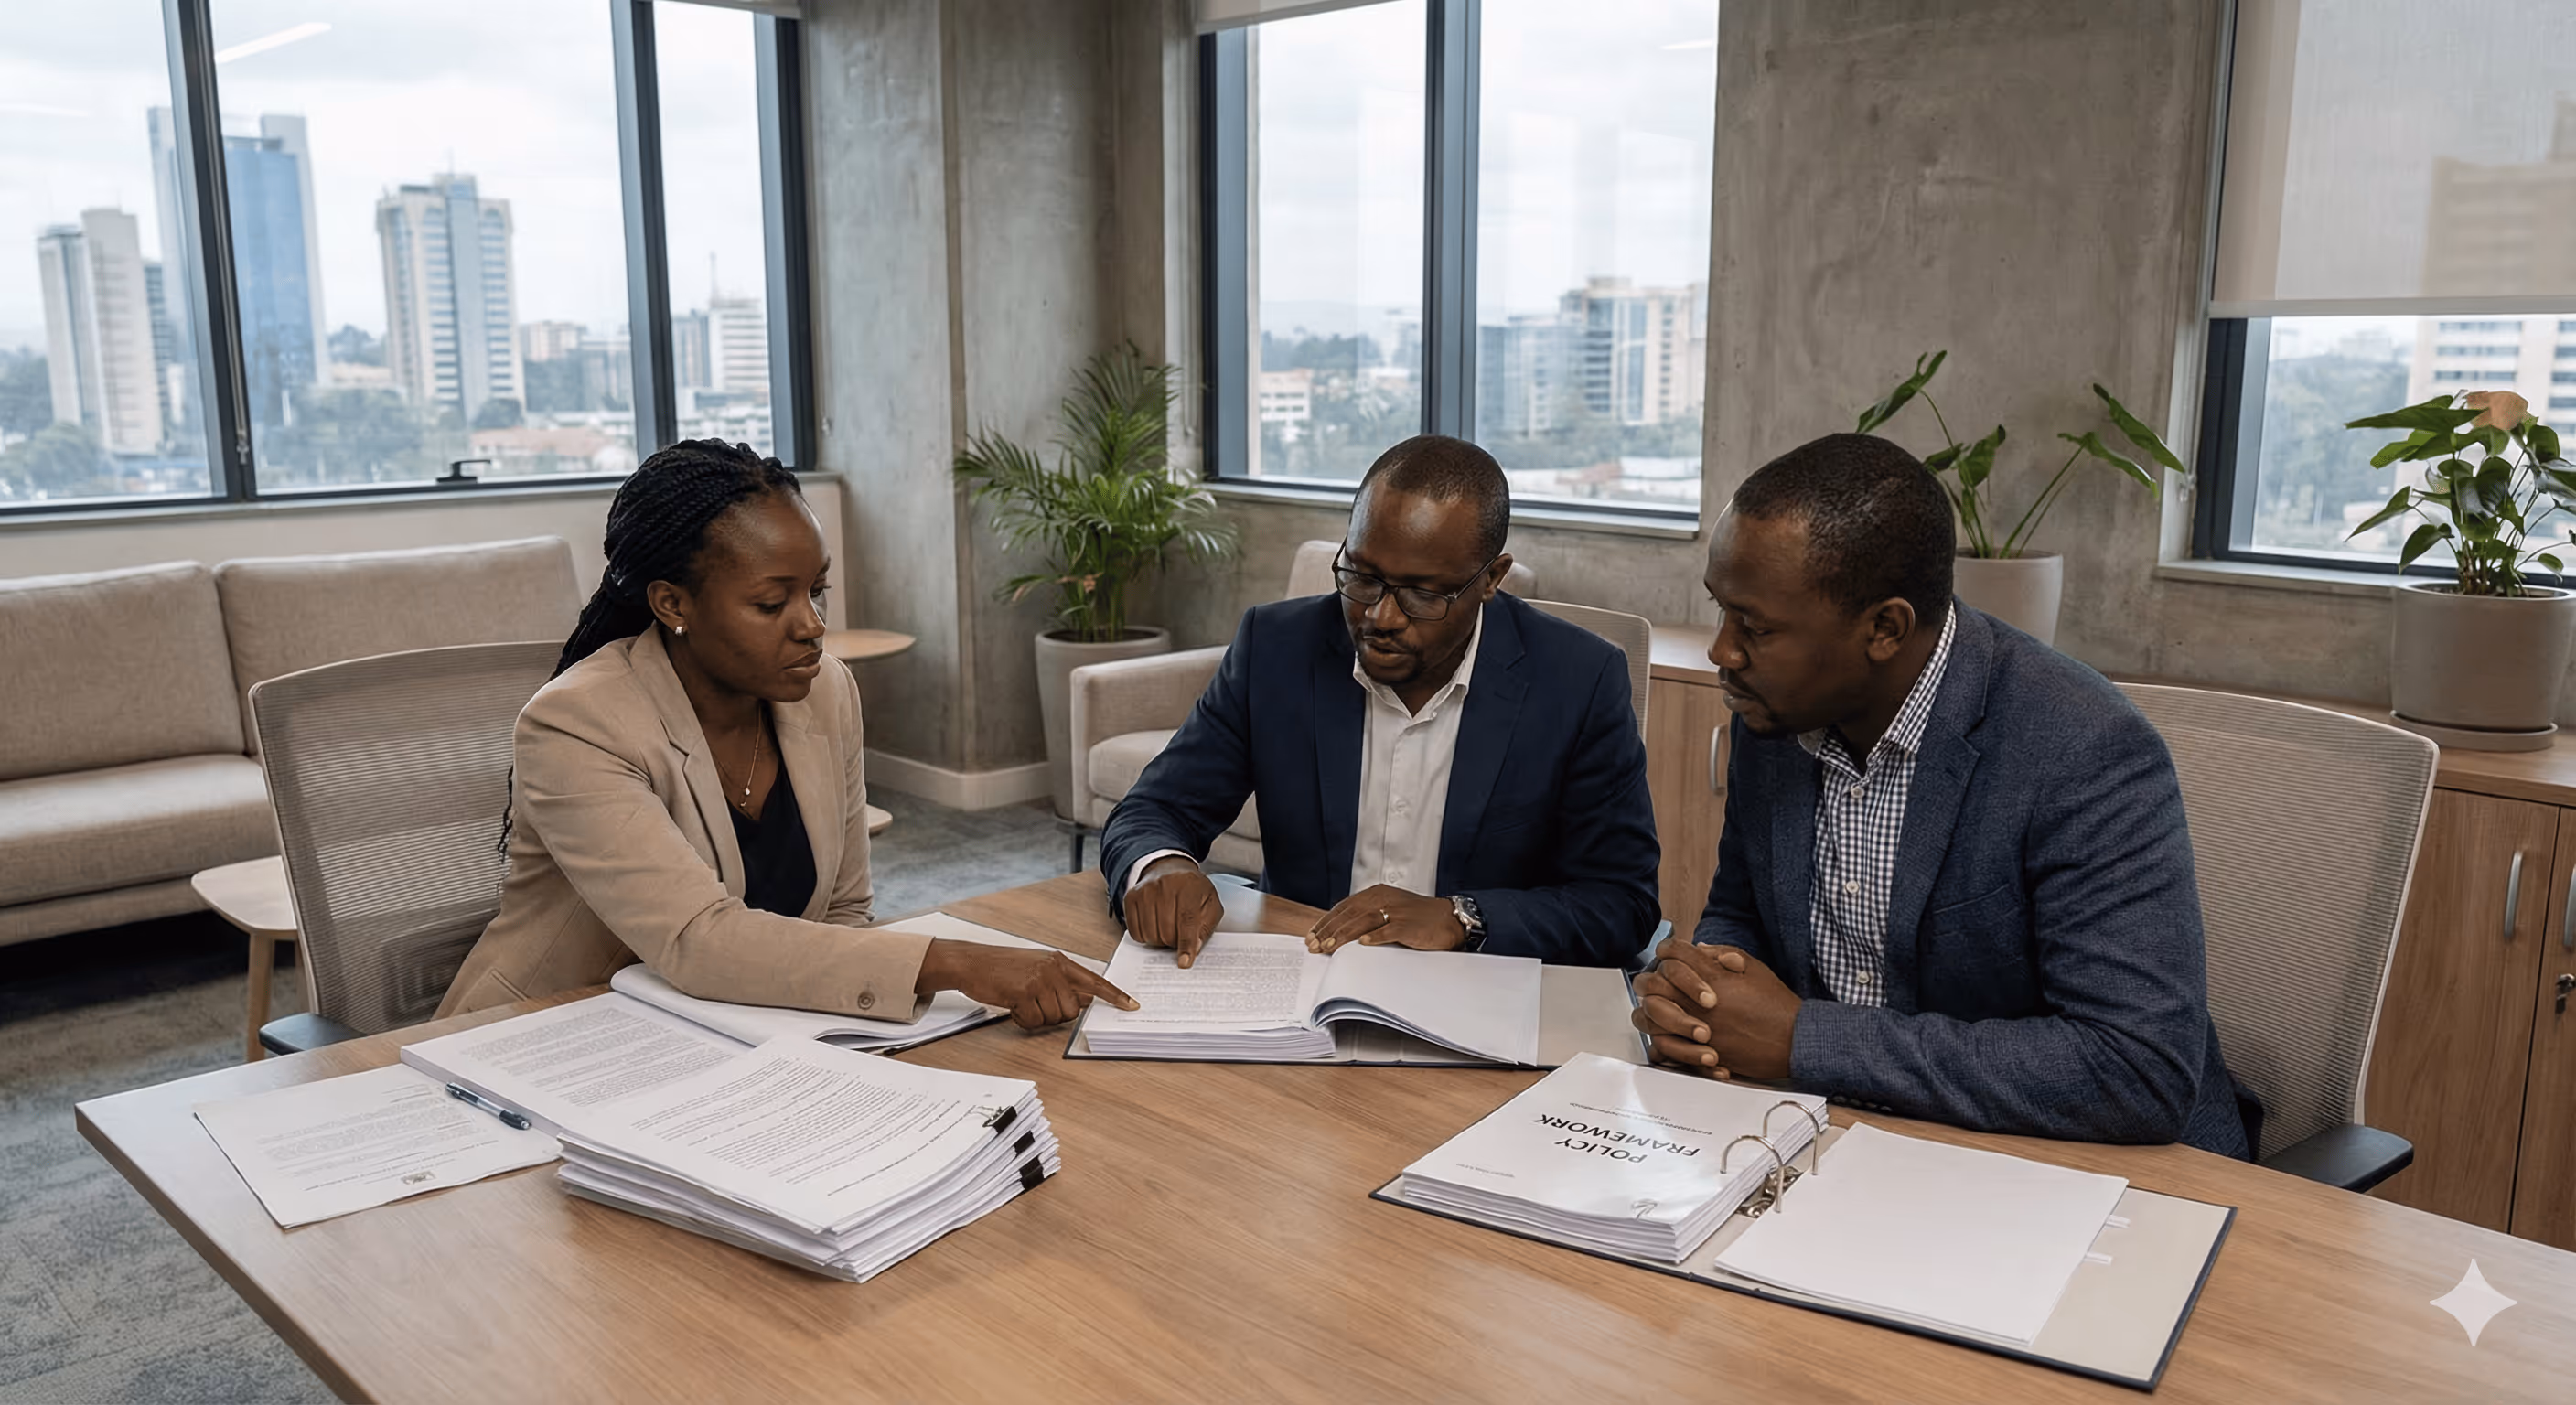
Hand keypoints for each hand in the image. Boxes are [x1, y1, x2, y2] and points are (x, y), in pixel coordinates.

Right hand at [917, 939, 1136, 1030]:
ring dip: (1036, 1018)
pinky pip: (1034, 1021)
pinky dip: (1022, 1020)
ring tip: (1020, 1002)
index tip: (1132, 1006)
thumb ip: (1061, 983)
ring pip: (1054, 1017)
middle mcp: (1053, 968)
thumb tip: (1084, 1001)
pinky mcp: (1023, 991)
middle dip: (1054, 1015)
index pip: (1094, 980)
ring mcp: (1039, 979)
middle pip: (1072, 1009)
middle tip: (1033, 1004)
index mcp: (1059, 961)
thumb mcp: (1037, 968)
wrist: (971, 962)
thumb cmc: (1002, 968)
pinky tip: (1012, 1006)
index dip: (1115, 995)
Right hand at [1126, 856, 1222, 967]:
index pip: (1187, 920)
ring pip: (1150, 934)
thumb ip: (1206, 926)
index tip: (1184, 962)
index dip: (1186, 944)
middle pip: (1167, 931)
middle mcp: (1165, 886)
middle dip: (1174, 942)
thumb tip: (1194, 948)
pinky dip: (1146, 936)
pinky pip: (1135, 932)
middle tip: (1179, 937)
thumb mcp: (1210, 903)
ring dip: (1160, 941)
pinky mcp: (1131, 898)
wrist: (1169, 869)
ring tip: (1167, 930)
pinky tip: (1154, 927)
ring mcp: (1145, 891)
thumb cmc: (1192, 890)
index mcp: (1189, 887)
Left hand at [1309, 885, 1463, 953]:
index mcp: (1376, 894)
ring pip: (1362, 922)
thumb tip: (1341, 933)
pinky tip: (1362, 944)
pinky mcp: (1408, 925)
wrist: (1449, 918)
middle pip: (1348, 915)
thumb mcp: (1389, 910)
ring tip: (1328, 948)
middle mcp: (1383, 899)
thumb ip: (1367, 917)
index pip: (1343, 908)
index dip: (1326, 922)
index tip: (1312, 935)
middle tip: (1313, 946)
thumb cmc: (1418, 917)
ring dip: (1343, 936)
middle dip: (1328, 931)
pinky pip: (1388, 930)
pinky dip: (1374, 937)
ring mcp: (1395, 911)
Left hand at [1631, 936, 1799, 1081]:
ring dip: (1651, 1008)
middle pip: (1654, 982)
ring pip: (1651, 1014)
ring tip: (1659, 1006)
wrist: (1793, 1041)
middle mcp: (1700, 1002)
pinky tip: (1665, 1031)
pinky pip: (1663, 1045)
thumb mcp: (1754, 968)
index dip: (1668, 950)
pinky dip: (1659, 1037)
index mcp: (1714, 977)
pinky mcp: (1699, 1051)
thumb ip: (1723, 954)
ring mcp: (1697, 1027)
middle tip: (1658, 980)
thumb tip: (1699, 948)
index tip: (1668, 953)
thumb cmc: (1776, 1006)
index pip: (1674, 953)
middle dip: (1652, 977)